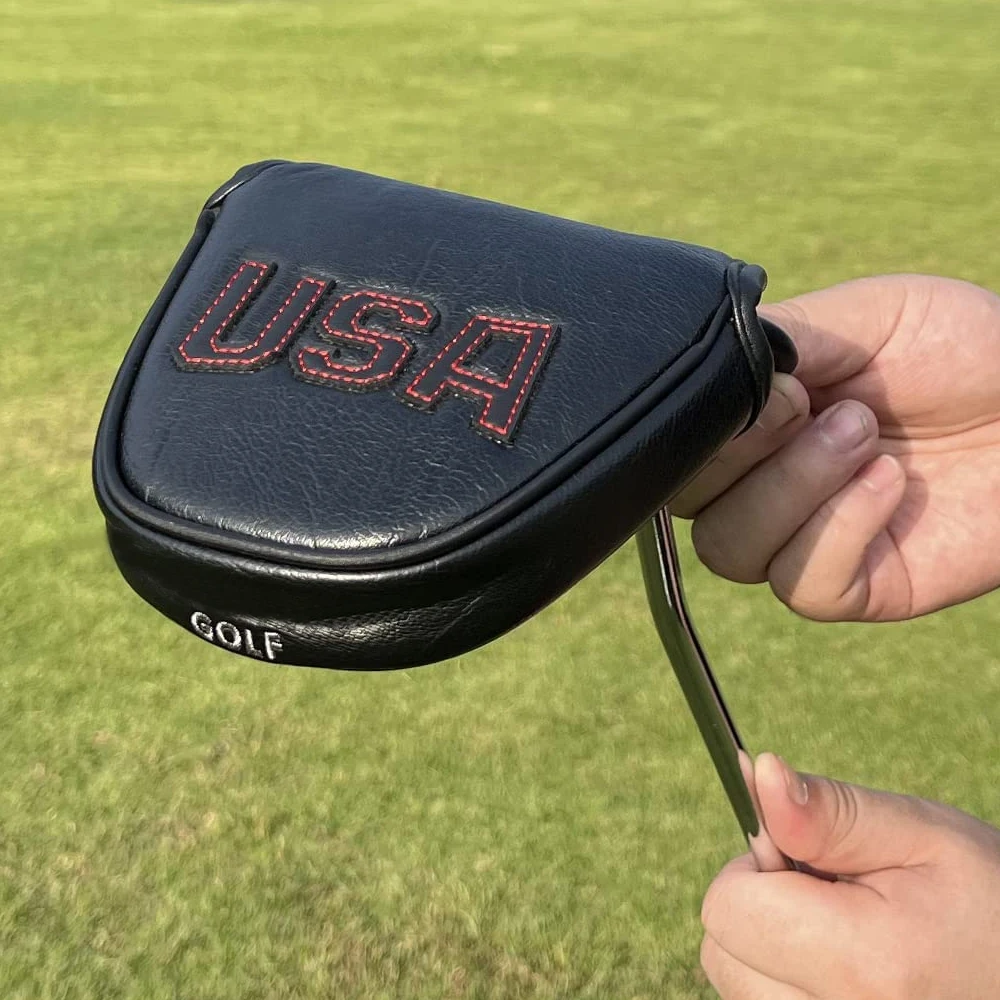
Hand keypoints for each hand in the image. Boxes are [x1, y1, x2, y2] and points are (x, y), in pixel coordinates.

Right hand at [671, 275, 999, 619]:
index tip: (778, 389)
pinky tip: (890, 484)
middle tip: (830, 408)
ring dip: (794, 489)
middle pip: (686, 504)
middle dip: (749, 454)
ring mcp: (803, 538)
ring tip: (867, 439)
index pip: (673, 447)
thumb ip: (778, 335)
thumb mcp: (860, 317)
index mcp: (752, 423)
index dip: (705, 427)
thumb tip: (705, 368)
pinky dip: (840, 528)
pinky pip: (802, 584)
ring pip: (729, 550)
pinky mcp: (853, 587)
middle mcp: (763, 483)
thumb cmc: (962, 349)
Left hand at [699, 752, 999, 997]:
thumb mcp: (922, 836)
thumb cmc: (989, 901)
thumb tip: (760, 775)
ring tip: (843, 934)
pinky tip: (842, 967)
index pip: (727, 908)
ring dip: (770, 946)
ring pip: (738, 982)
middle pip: (721, 951)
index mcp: (862, 964)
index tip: (806, 858)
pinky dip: (786, 979)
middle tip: (831, 898)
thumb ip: (831, 811)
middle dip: (758, 906)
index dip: (755, 866)